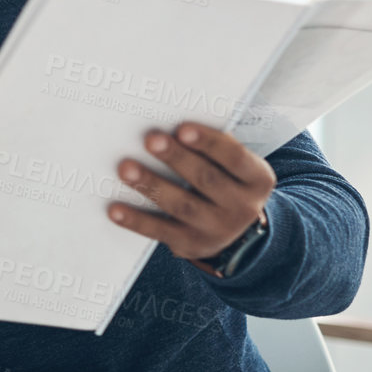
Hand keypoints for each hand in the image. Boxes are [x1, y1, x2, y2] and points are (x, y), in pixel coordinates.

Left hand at [107, 122, 275, 273]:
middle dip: (177, 158)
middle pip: (206, 179)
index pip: (235, 157)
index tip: (182, 128)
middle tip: (151, 140)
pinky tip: (115, 209)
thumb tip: (168, 127)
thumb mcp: (234, 168)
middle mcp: (243, 207)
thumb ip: (212, 150)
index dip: (209, 143)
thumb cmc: (225, 183)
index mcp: (257, 180)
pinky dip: (136, 221)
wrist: (235, 232)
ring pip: (182, 206)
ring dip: (152, 185)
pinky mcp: (191, 245)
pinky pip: (161, 232)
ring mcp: (218, 230)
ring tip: (126, 168)